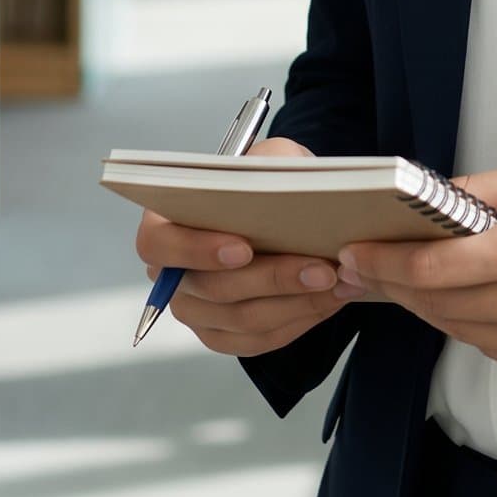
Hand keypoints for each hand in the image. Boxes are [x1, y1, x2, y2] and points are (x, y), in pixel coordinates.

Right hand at [133, 136, 347, 357]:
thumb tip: (288, 185)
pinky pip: (258, 340)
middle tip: (322, 269)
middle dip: (273, 279)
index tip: (244, 248)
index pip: (159, 244)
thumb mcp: (269, 156)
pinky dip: (297, 322)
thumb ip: (270, 164)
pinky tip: (328, 301)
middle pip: (212, 289)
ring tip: (337, 283)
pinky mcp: (223, 335)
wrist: (279, 207)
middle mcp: (172, 275)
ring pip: (241, 320)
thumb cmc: (266, 179)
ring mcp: (196, 311)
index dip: (196, 250)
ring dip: (295, 304)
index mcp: (165, 224)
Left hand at [331, 161, 496, 388]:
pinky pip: (494, 350)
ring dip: (431, 307)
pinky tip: (468, 301)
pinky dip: (472, 326)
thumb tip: (433, 202)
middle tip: (364, 268)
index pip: (434, 267)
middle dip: (396, 285)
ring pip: (461, 332)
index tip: (356, 254)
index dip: (385, 262)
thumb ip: (488, 190)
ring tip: (409, 281)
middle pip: (438, 304)